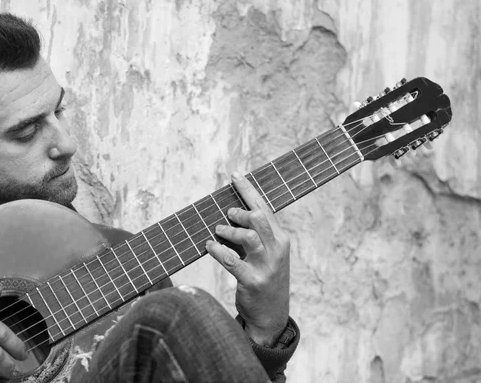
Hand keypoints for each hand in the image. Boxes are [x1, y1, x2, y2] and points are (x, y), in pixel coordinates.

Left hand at [206, 172, 289, 346]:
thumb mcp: (267, 254)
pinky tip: (209, 246)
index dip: (248, 190)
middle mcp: (277, 249)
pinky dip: (217, 250)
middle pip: (259, 218)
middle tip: (227, 214)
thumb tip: (230, 212)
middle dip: (240, 212)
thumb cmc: (264, 277)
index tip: (234, 175)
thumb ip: (255, 234)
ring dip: (228, 231)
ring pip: (248, 236)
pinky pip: (231, 260)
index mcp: (280, 239)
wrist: (271, 314)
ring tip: (218, 231)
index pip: (265, 208)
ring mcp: (266, 266)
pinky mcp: (253, 281)